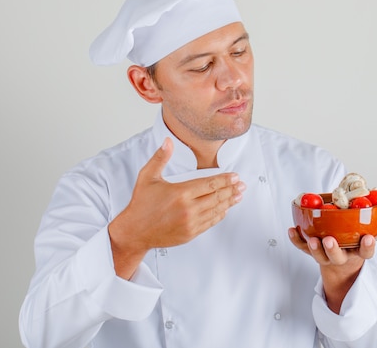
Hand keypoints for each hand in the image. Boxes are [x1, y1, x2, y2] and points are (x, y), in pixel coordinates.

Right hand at [109, 138, 245, 277]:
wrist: (135, 231)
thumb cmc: (141, 204)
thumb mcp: (148, 177)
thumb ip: (160, 158)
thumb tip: (168, 141)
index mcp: (180, 193)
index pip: (210, 183)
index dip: (225, 179)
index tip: (234, 176)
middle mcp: (188, 208)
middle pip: (217, 196)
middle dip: (231, 189)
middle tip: (241, 184)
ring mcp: (190, 222)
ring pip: (216, 210)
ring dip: (229, 202)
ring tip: (238, 195)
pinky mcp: (190, 233)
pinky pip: (210, 222)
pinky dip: (220, 215)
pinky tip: (225, 209)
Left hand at [287, 214, 376, 311]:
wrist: (341, 261)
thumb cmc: (357, 241)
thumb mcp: (374, 233)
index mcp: (358, 251)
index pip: (365, 251)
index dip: (367, 247)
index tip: (369, 238)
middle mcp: (341, 256)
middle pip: (337, 257)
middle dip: (333, 250)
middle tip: (330, 240)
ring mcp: (325, 255)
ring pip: (319, 255)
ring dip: (314, 248)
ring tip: (312, 239)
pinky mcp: (311, 251)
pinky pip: (302, 247)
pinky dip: (296, 239)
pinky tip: (292, 229)